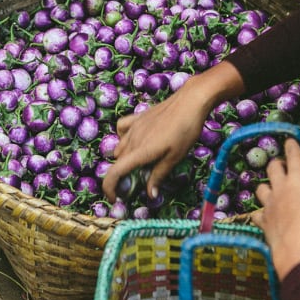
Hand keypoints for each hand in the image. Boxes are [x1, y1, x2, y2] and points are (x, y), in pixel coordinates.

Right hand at [101, 61, 244, 200]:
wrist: (190, 101)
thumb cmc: (186, 131)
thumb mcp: (175, 157)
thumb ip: (159, 175)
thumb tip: (150, 194)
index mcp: (140, 152)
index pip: (114, 173)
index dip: (109, 188)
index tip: (114, 198)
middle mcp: (132, 140)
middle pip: (117, 162)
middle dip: (122, 175)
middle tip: (137, 182)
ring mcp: (133, 127)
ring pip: (119, 147)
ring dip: (125, 159)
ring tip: (140, 163)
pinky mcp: (137, 117)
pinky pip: (121, 129)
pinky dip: (122, 138)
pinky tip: (133, 141)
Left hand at [252, 138, 299, 278]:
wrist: (296, 245)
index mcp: (297, 179)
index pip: (294, 156)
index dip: (292, 146)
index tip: (290, 139)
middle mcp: (280, 188)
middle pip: (272, 168)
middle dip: (276, 163)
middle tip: (281, 164)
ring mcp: (269, 205)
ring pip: (261, 189)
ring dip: (266, 187)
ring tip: (271, 189)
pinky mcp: (263, 222)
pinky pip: (257, 214)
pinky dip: (259, 213)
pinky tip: (263, 215)